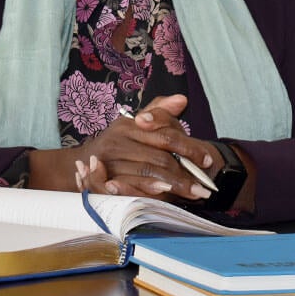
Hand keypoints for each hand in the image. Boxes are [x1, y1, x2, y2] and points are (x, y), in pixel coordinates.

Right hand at [72, 95, 216, 202]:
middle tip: (205, 185)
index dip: (188, 148)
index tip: (207, 160)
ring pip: (147, 174)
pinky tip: (165, 195)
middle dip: (184, 173)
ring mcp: (110, 163)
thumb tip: (182, 100)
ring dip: (172, 185)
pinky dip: (149, 192)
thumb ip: (160, 111)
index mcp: (128, 125)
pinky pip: (132, 189)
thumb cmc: (120, 141)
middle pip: (158, 158)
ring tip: (193, 192)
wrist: (87, 160)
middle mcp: (117, 142)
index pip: (164, 136)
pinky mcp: (104, 181)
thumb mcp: (137, 122)